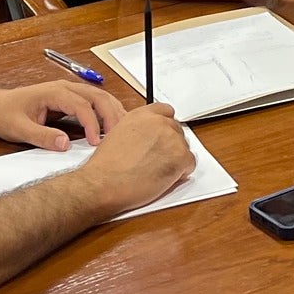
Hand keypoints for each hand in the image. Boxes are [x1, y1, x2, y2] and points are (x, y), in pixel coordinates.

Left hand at [0, 79, 125, 150]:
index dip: (92, 124)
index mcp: (53, 92)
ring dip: (112, 112)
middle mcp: (65, 87)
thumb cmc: (5, 114)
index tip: (95, 143)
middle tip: (117, 138)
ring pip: (100, 97)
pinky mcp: (70, 98)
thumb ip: (41, 136)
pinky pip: (94, 102)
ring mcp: (69, 91)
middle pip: (98, 96)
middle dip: (110, 116)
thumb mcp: (18, 129)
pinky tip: (112, 126)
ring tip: (120, 132)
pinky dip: (106, 112)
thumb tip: (65, 144)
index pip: (82, 105)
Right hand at [77, 103, 193, 214]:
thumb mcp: (118, 134)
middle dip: (170, 145)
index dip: (165, 126)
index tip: (163, 137)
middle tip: (156, 160)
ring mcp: (172, 138)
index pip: (166, 111)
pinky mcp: (181, 156)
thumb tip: (149, 137)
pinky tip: (163, 177)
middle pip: (177, 130)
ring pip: (184, 148)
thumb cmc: (106, 166)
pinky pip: (190, 164)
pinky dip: (181, 173)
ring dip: (175, 159)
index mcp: (143, 115)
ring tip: (154, 170)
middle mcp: (159, 122)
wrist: (104, 183)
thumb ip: (139, 129)